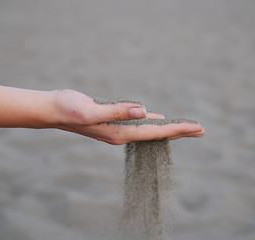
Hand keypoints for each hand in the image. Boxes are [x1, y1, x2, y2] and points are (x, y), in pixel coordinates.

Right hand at [52, 89, 203, 144]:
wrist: (52, 110)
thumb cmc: (69, 108)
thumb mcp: (92, 109)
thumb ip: (117, 111)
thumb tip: (144, 110)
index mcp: (120, 132)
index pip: (156, 132)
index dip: (178, 129)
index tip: (197, 128)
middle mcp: (122, 134)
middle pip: (157, 134)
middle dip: (180, 132)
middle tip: (202, 130)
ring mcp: (118, 130)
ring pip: (150, 130)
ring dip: (169, 128)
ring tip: (186, 128)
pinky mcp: (113, 123)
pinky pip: (140, 125)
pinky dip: (153, 123)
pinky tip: (158, 120)